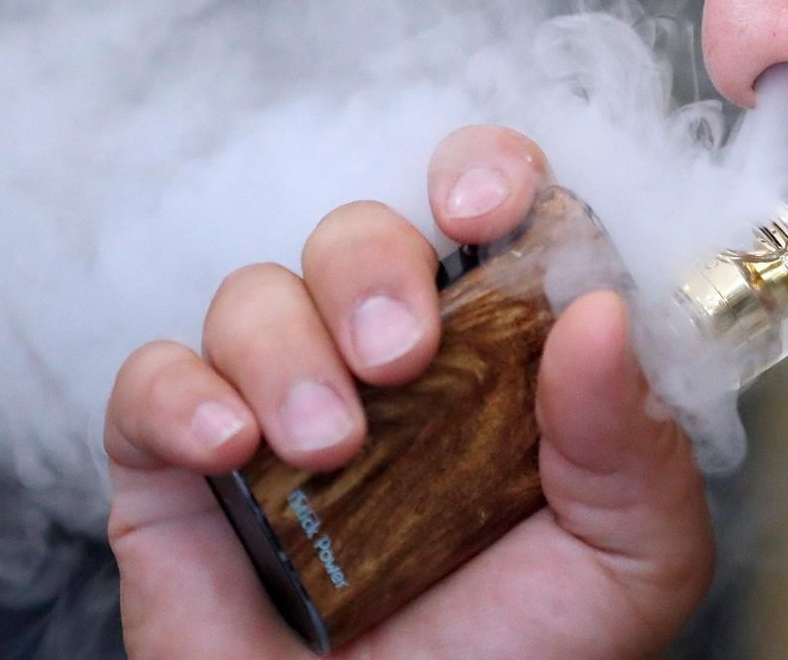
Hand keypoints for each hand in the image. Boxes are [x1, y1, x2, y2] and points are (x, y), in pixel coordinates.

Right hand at [105, 125, 714, 658]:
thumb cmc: (523, 655)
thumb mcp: (627, 555)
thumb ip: (632, 439)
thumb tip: (601, 313)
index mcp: (497, 357)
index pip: (486, 210)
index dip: (484, 175)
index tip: (480, 210)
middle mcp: (389, 363)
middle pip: (361, 234)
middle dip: (374, 266)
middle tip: (400, 357)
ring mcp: (285, 401)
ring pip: (258, 293)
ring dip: (288, 348)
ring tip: (329, 447)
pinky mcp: (187, 458)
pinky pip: (154, 377)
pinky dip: (182, 393)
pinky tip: (232, 448)